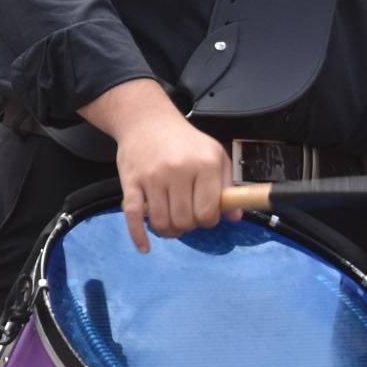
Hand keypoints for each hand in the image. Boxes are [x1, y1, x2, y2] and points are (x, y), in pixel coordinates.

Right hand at [112, 100, 231, 252]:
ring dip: (168, 230)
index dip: (207, 220)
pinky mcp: (131, 181)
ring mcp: (152, 177)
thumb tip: (235, 217)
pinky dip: (138, 235)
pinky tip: (145, 247)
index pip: (208, 213)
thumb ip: (229, 186)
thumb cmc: (184, 140)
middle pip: (184, 221)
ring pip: (161, 222)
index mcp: (204, 165)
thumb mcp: (215, 154)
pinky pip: (133, 215)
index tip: (204, 214)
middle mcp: (178, 171)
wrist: (146, 119)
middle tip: (186, 215)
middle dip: (187, 225)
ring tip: (170, 221)